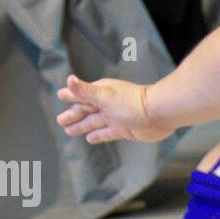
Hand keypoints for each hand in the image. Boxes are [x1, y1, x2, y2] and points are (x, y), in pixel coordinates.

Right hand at [56, 74, 174, 143]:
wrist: (159, 114)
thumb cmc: (133, 103)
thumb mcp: (105, 96)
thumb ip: (85, 91)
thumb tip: (69, 79)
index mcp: (102, 93)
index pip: (82, 94)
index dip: (71, 96)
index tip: (60, 95)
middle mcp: (108, 104)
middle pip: (86, 110)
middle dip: (73, 115)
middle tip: (60, 121)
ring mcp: (116, 117)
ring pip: (94, 122)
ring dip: (82, 126)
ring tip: (69, 131)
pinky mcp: (124, 129)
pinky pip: (107, 133)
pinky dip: (98, 135)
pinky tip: (90, 139)